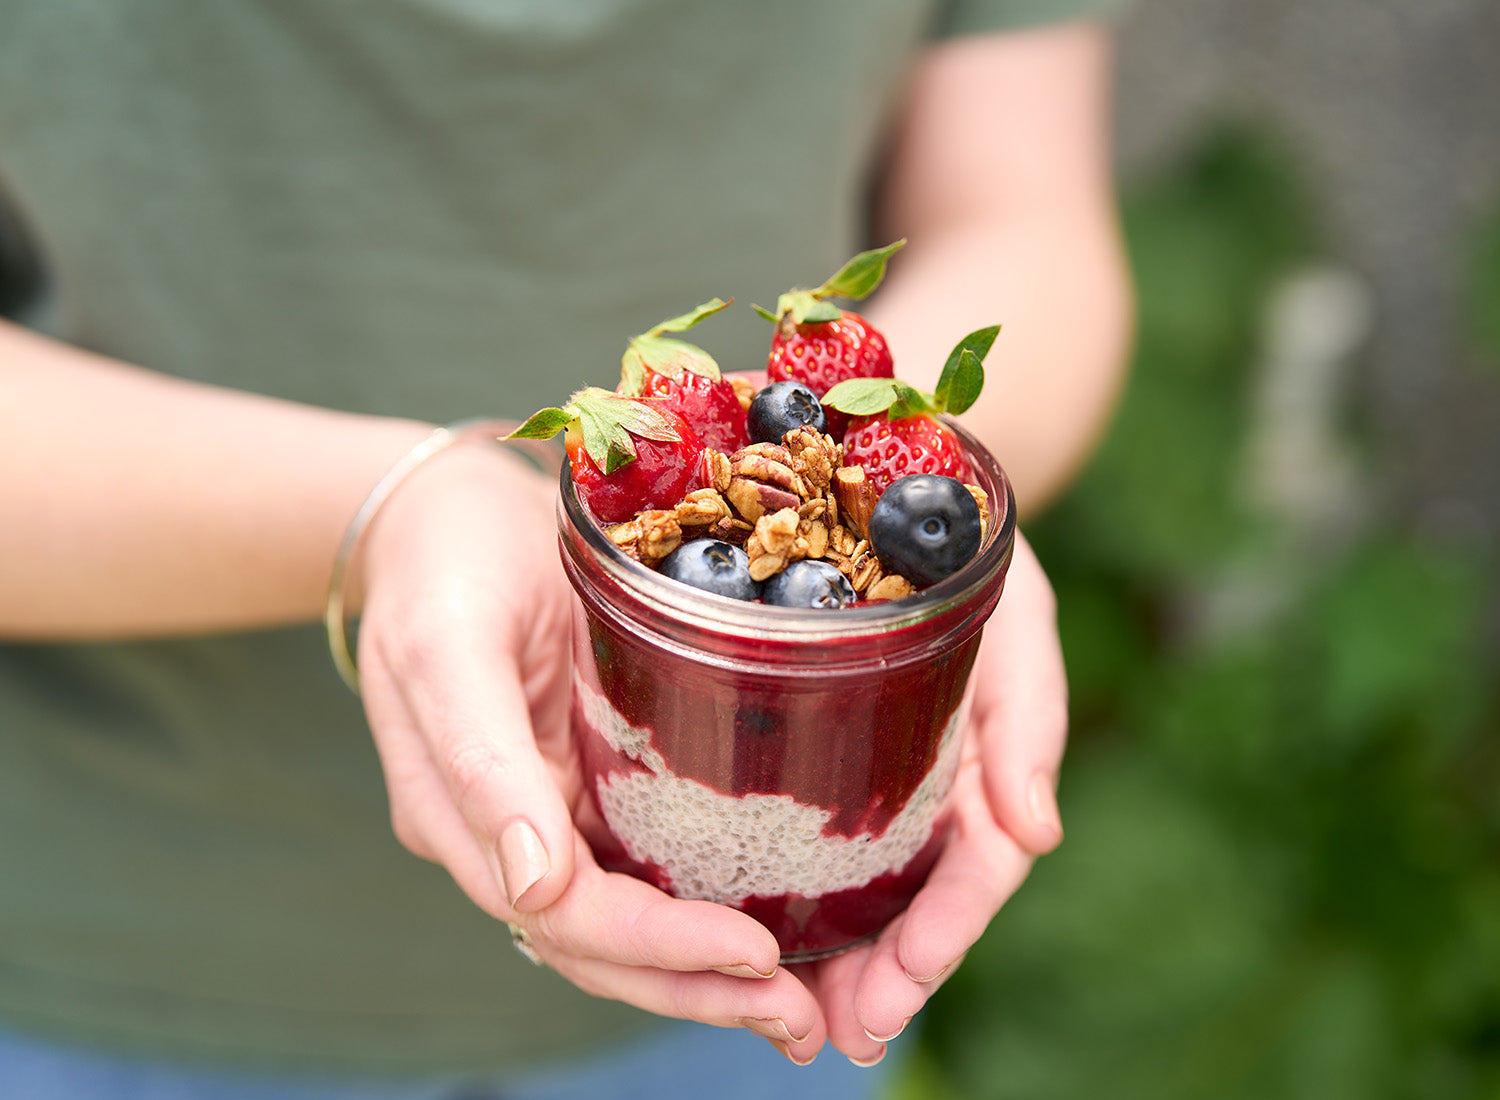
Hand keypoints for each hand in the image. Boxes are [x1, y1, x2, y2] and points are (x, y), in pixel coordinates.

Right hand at [352, 442, 828, 1062]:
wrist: (443, 513)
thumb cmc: (445, 561)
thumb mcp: (449, 643)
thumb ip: (481, 763)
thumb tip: (532, 885)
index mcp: (455, 808)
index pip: (559, 913)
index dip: (653, 947)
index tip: (751, 954)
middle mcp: (497, 830)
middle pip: (592, 944)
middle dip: (690, 988)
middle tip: (797, 1018)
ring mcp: (537, 812)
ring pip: (614, 925)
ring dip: (697, 976)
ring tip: (793, 1006)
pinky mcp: (577, 782)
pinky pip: (633, 870)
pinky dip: (690, 915)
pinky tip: (759, 934)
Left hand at [790, 531, 1066, 1063]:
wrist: (892, 482)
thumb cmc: (961, 542)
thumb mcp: (1015, 612)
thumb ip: (1030, 714)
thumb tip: (1038, 835)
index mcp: (984, 753)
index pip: (977, 867)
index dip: (943, 937)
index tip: (898, 994)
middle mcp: (930, 776)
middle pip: (917, 897)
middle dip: (888, 976)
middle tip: (843, 1036)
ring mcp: (875, 769)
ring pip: (864, 886)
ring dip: (841, 961)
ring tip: (802, 1021)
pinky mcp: (813, 747)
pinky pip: (808, 835)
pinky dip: (795, 897)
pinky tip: (761, 937)